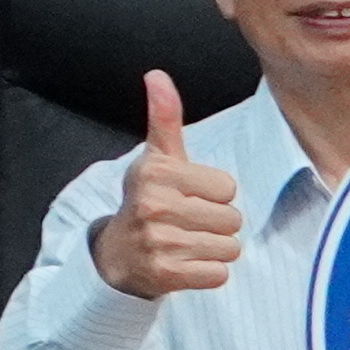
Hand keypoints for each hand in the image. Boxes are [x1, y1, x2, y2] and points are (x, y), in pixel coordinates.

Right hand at [93, 71, 242, 300]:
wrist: (118, 253)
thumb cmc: (149, 199)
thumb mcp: (156, 159)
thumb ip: (164, 118)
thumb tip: (157, 75)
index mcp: (155, 173)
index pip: (228, 188)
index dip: (215, 194)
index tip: (189, 196)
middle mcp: (154, 206)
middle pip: (232, 219)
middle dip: (218, 224)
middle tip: (189, 222)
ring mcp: (158, 242)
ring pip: (229, 248)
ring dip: (215, 249)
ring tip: (189, 243)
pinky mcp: (166, 275)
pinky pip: (218, 275)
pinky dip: (208, 273)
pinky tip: (186, 263)